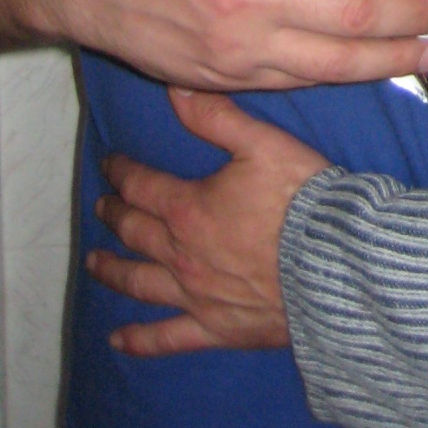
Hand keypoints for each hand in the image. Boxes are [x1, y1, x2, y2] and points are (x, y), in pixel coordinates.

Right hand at [17, 0, 427, 90]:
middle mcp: (245, 11)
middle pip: (349, 23)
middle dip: (406, 23)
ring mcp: (231, 55)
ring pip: (328, 67)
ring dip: (384, 64)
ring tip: (424, 57)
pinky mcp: (216, 82)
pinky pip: (290, 83)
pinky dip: (332, 76)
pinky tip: (362, 69)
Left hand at [89, 89, 323, 354]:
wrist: (333, 261)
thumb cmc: (300, 197)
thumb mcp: (262, 143)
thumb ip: (215, 116)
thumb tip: (176, 87)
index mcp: (188, 208)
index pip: (142, 186)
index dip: (122, 172)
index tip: (109, 164)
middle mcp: (180, 254)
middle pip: (135, 232)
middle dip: (115, 215)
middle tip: (101, 206)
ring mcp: (194, 295)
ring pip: (140, 283)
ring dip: (113, 270)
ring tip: (95, 262)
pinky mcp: (214, 329)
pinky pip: (167, 337)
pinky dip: (140, 340)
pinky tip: (119, 340)